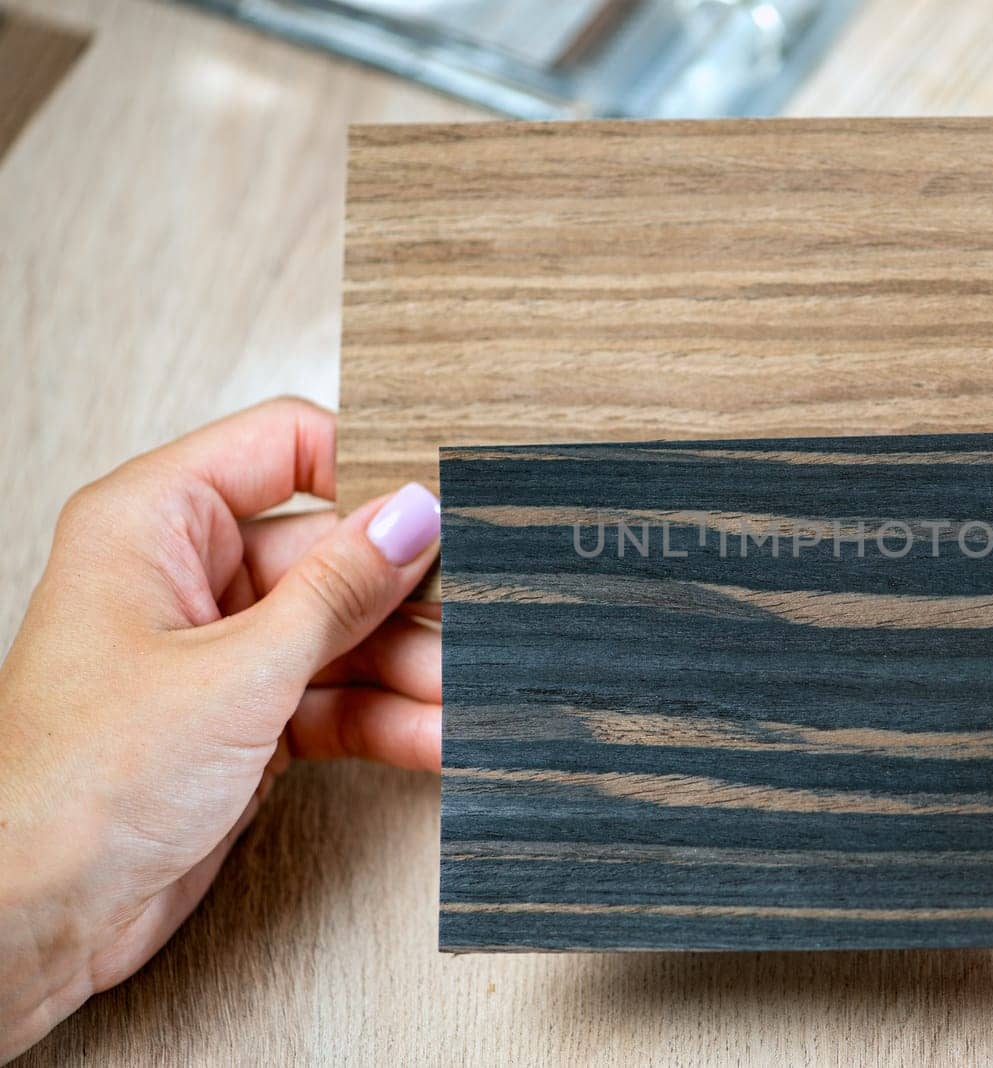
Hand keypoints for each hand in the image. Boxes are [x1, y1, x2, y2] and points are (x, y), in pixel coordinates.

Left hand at [0, 398, 442, 1059]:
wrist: (34, 916)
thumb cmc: (74, 786)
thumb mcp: (238, 671)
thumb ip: (338, 589)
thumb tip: (410, 517)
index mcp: (156, 523)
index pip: (284, 446)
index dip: (366, 470)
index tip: (438, 507)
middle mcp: (187, 578)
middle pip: (330, 552)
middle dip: (405, 597)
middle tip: (473, 620)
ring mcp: (218, 651)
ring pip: (343, 633)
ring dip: (409, 668)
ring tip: (463, 696)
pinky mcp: (242, 719)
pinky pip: (335, 697)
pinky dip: (386, 719)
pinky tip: (434, 736)